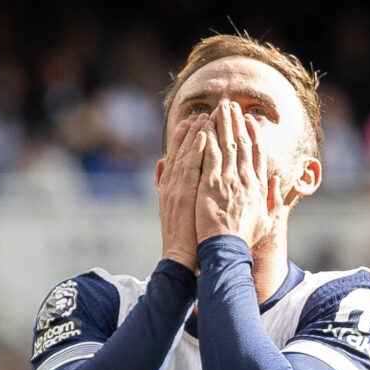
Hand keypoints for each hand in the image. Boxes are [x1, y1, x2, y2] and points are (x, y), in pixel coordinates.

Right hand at [158, 114, 207, 270]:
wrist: (181, 257)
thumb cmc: (184, 239)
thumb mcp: (170, 210)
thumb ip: (168, 187)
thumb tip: (163, 166)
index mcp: (171, 188)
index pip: (179, 157)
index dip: (185, 138)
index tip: (194, 121)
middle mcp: (172, 185)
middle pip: (182, 151)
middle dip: (191, 130)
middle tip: (202, 112)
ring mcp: (177, 189)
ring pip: (187, 154)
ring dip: (195, 133)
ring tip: (206, 115)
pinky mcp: (184, 195)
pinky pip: (192, 167)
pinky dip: (196, 150)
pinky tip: (204, 135)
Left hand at [195, 100, 278, 246]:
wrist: (225, 249)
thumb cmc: (243, 239)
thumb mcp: (267, 221)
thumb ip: (274, 200)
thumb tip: (278, 183)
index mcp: (259, 187)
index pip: (259, 154)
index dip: (255, 134)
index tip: (250, 120)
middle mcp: (246, 179)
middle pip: (244, 143)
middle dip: (238, 122)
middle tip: (232, 105)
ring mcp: (229, 179)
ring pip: (227, 144)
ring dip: (224, 123)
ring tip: (220, 107)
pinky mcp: (211, 183)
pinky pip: (211, 154)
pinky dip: (209, 138)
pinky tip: (206, 124)